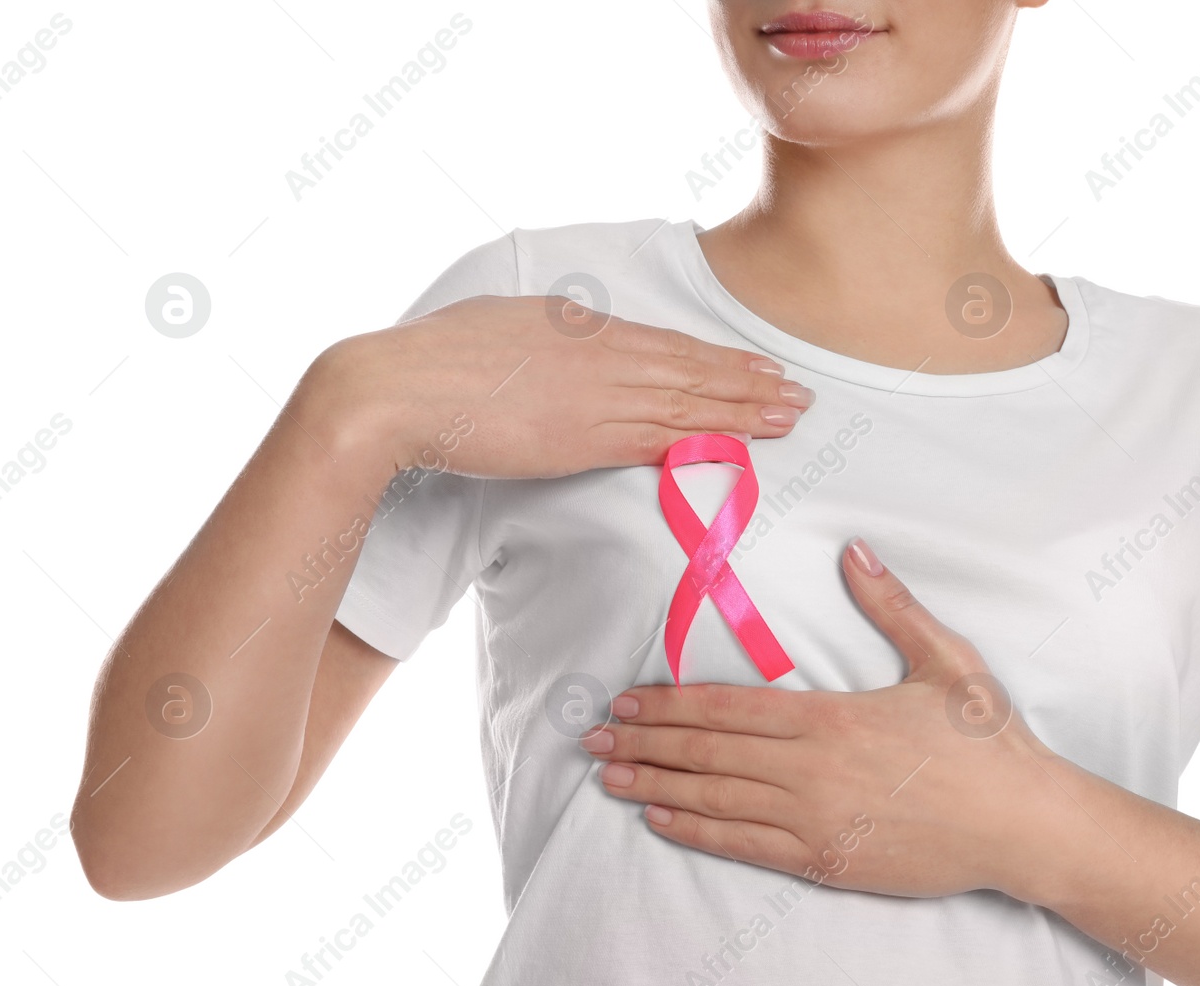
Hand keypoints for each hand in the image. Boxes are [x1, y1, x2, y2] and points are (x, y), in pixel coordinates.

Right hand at [301, 294, 814, 479]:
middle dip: (750, 385)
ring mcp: (599, 397)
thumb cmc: (436, 357)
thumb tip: (571, 340)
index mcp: (583, 326)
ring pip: (689, 405)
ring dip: (744, 413)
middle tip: (798, 395)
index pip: (669, 346)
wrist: (401, 389)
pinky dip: (705, 442)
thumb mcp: (506, 324)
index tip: (755, 366)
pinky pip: (660, 439)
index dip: (718, 359)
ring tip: (788, 418)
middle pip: (693, 372)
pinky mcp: (586, 439)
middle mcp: (603, 357)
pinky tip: (738, 447)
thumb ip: (549, 337)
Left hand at [582, 537, 1057, 898]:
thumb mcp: (944, 659)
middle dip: (645, 743)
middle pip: (709, 752)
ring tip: (609, 777)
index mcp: (832, 717)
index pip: (730, 708)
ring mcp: (815, 820)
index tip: (627, 701)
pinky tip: (661, 818)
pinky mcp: (826, 861)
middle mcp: (811, 769)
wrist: (1024, 824)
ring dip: (656, 785)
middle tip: (593, 739)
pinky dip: (698, 831)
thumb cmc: (987, 741)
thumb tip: (854, 550)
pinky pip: (746, 845)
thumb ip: (892, 605)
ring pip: (716, 799)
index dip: (671, 705)